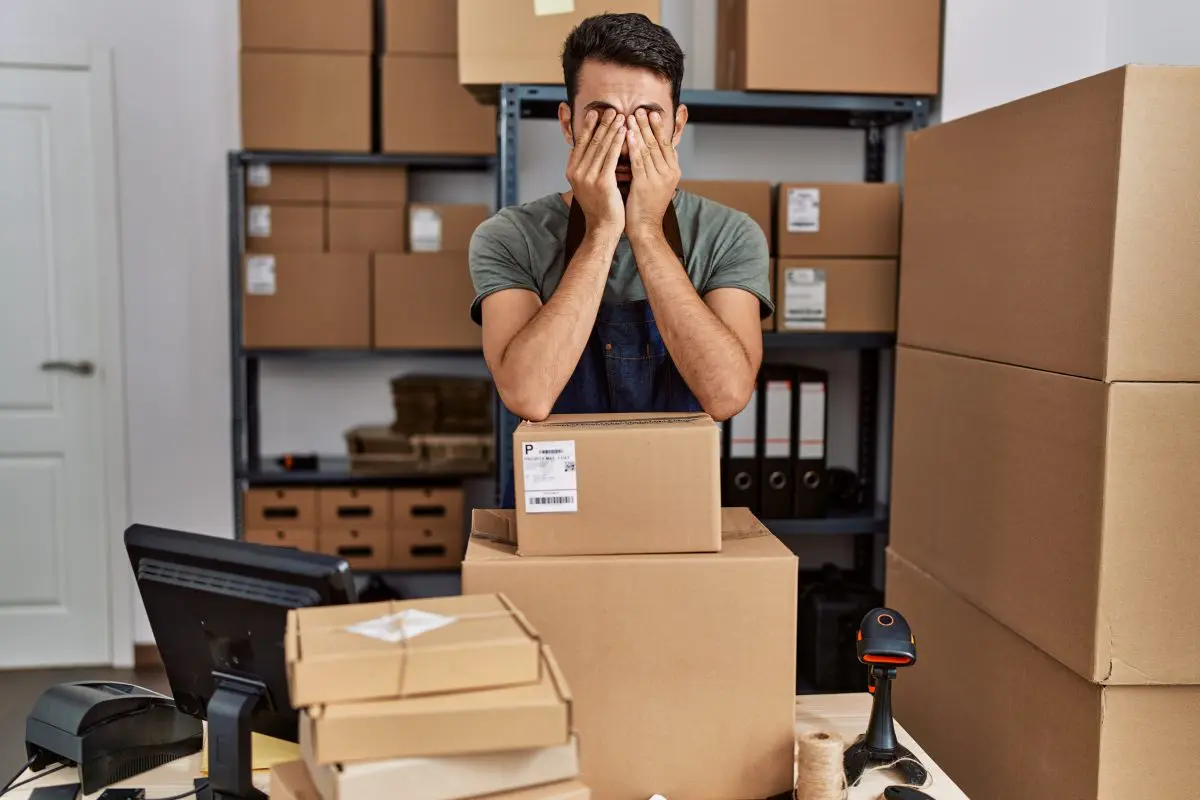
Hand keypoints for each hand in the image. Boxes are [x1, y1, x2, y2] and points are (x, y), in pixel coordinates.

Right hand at [565, 108, 625, 235]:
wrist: (603, 228)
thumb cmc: (599, 206)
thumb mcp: (586, 184)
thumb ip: (584, 166)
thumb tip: (581, 149)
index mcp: (572, 171)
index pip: (580, 143)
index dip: (588, 127)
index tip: (595, 113)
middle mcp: (577, 172)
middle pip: (591, 142)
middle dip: (602, 124)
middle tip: (611, 109)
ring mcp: (588, 177)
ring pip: (601, 147)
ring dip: (611, 129)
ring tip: (620, 116)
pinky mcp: (602, 182)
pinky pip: (611, 157)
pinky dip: (618, 142)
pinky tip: (625, 132)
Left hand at [625, 109, 680, 239]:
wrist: (645, 228)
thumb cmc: (646, 205)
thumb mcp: (657, 182)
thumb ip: (657, 165)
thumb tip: (655, 147)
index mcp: (674, 171)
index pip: (667, 143)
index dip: (659, 127)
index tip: (651, 112)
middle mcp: (670, 173)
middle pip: (658, 143)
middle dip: (648, 124)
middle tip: (640, 109)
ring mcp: (659, 179)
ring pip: (648, 149)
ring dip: (639, 130)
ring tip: (631, 116)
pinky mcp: (646, 185)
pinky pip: (639, 161)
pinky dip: (633, 146)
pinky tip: (628, 134)